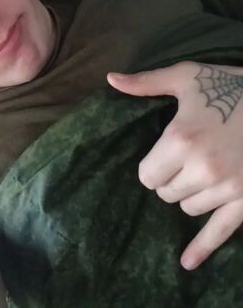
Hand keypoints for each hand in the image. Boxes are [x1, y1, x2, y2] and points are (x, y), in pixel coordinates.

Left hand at [107, 61, 242, 270]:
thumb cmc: (228, 86)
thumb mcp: (186, 76)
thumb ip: (146, 83)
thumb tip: (111, 79)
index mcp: (181, 140)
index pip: (147, 176)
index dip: (151, 167)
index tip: (161, 156)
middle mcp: (202, 169)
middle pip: (166, 193)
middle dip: (168, 180)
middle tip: (181, 162)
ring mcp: (227, 188)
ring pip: (189, 208)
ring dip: (189, 195)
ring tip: (201, 172)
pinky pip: (221, 231)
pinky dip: (202, 247)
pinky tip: (187, 262)